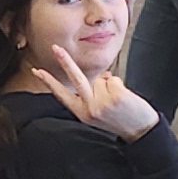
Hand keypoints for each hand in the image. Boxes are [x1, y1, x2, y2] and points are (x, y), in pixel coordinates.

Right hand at [27, 41, 158, 140]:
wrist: (140, 130)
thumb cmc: (120, 120)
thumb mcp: (97, 114)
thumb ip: (91, 96)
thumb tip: (97, 77)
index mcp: (82, 113)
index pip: (62, 94)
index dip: (49, 82)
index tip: (36, 71)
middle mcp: (90, 108)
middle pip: (76, 78)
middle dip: (65, 61)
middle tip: (56, 48)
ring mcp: (103, 102)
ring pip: (101, 79)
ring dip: (110, 85)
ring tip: (118, 101)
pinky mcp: (116, 95)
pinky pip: (113, 79)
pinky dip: (119, 84)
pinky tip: (124, 99)